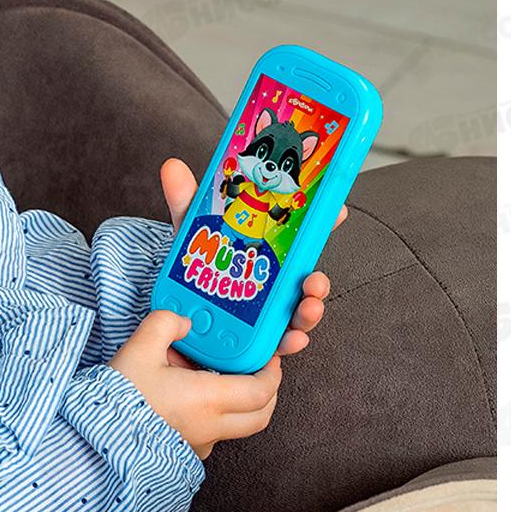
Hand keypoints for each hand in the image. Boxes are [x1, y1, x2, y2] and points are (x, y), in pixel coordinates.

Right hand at [109, 310, 280, 461]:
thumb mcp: (138, 350)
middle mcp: (210, 426)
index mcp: (207, 400)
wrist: (94, 439)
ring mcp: (199, 444)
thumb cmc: (117, 400)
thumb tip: (182, 321)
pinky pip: (212, 435)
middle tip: (257, 371)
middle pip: (260, 415)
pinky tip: (192, 401)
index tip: (267, 356)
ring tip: (219, 381)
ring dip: (239, 406)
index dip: (271, 372)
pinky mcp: (184, 453)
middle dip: (266, 392)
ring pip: (237, 427)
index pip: (261, 391)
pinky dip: (214, 417)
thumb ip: (164, 325)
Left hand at [159, 157, 340, 361]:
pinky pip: (279, 344)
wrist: (176, 316)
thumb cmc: (196, 269)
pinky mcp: (260, 341)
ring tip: (308, 308)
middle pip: (306, 280)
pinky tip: (288, 342)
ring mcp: (270, 313)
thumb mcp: (191, 234)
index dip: (321, 222)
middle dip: (317, 281)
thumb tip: (172, 167)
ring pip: (298, 313)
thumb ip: (186, 204)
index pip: (301, 237)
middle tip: (315, 279)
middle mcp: (275, 283)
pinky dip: (288, 343)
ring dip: (309, 312)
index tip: (337, 209)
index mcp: (266, 253)